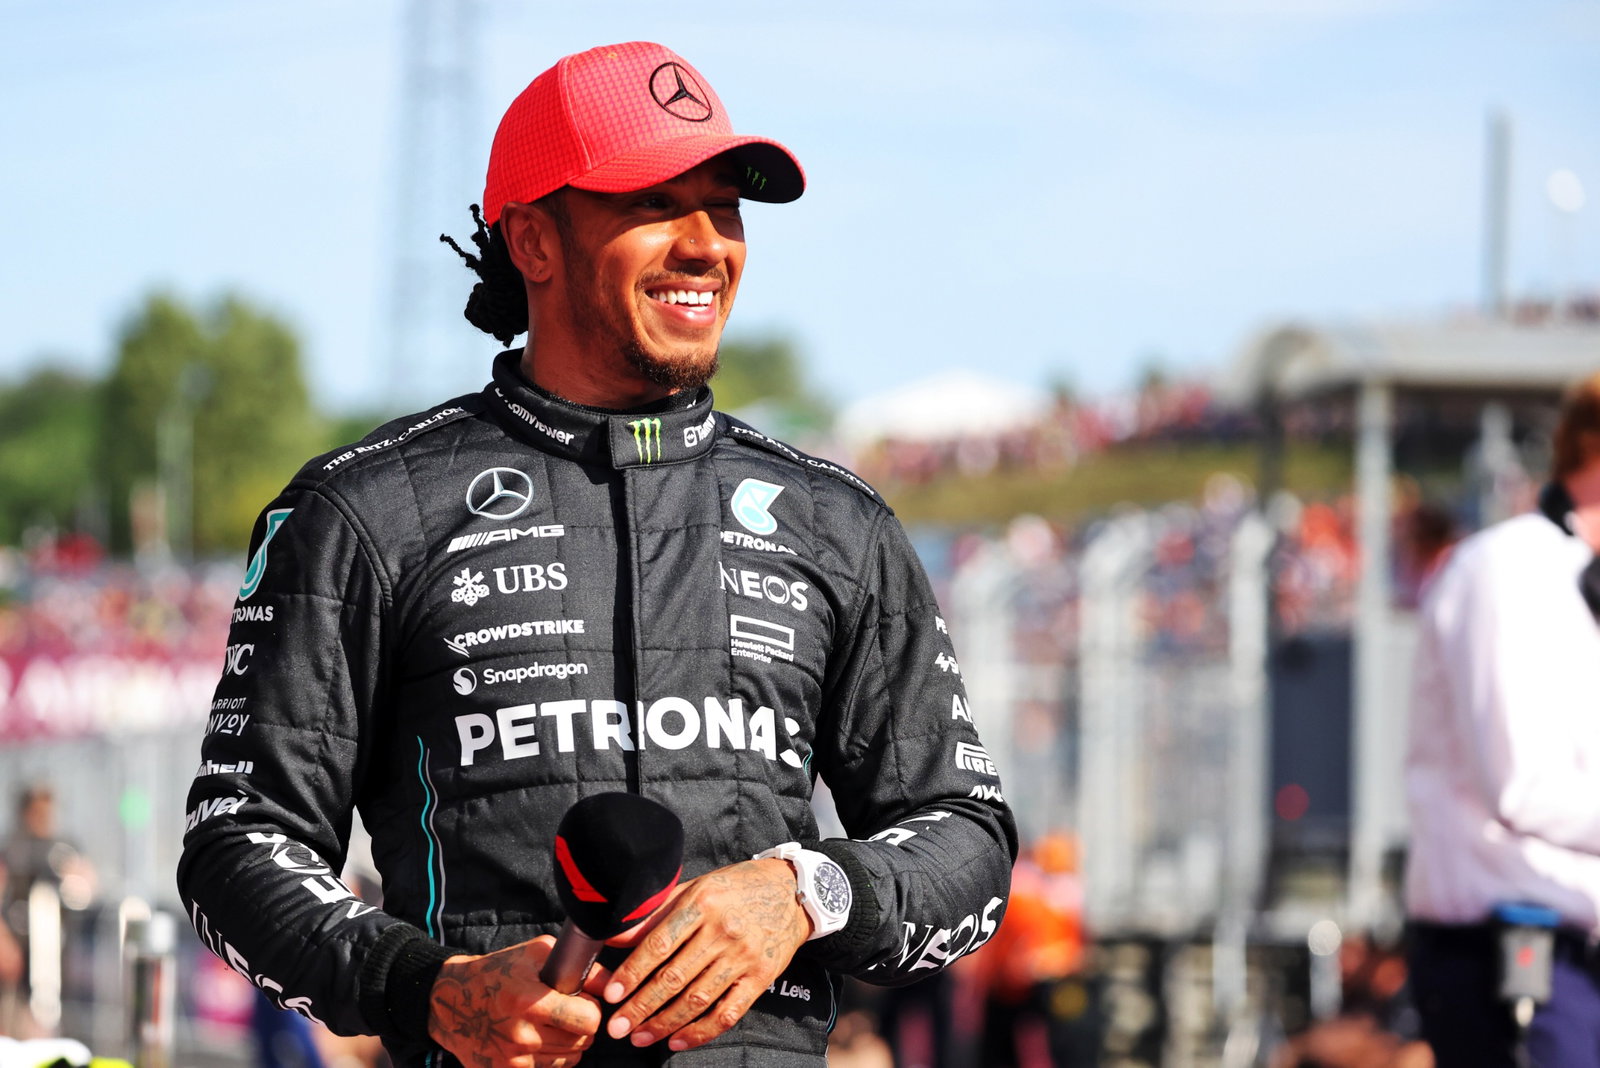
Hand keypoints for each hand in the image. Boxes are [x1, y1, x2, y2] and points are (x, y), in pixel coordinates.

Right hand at [428, 935, 607, 1067]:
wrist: (452, 1003)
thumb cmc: (500, 971)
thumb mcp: (538, 953)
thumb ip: (580, 966)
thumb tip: (614, 985)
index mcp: (530, 1001)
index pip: (588, 1020)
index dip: (593, 1010)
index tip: (584, 1002)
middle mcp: (522, 1034)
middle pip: (582, 1042)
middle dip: (583, 1027)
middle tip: (571, 1013)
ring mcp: (514, 1059)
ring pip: (571, 1059)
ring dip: (569, 1043)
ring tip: (553, 1024)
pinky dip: (553, 1057)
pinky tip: (540, 1039)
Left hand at [601, 858, 810, 1052]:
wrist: (792, 891)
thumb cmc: (737, 887)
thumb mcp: (696, 888)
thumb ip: (656, 913)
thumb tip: (615, 935)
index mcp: (702, 903)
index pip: (660, 943)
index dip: (633, 971)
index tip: (612, 993)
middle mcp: (723, 930)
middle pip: (675, 977)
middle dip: (641, 1006)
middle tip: (617, 1027)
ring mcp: (744, 956)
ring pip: (698, 999)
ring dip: (664, 1023)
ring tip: (640, 1037)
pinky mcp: (761, 977)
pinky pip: (728, 1012)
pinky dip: (702, 1031)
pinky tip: (678, 1040)